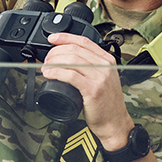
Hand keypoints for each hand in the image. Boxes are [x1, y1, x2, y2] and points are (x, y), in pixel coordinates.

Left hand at [41, 33, 134, 149]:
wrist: (115, 123)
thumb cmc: (107, 104)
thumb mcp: (103, 79)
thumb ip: (92, 67)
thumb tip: (68, 59)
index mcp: (107, 60)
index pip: (84, 41)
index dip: (65, 37)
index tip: (52, 38)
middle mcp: (105, 66)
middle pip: (75, 49)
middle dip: (56, 52)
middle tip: (47, 59)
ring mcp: (100, 77)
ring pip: (72, 60)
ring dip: (54, 62)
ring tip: (46, 67)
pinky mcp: (93, 89)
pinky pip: (71, 75)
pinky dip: (56, 72)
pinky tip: (49, 74)